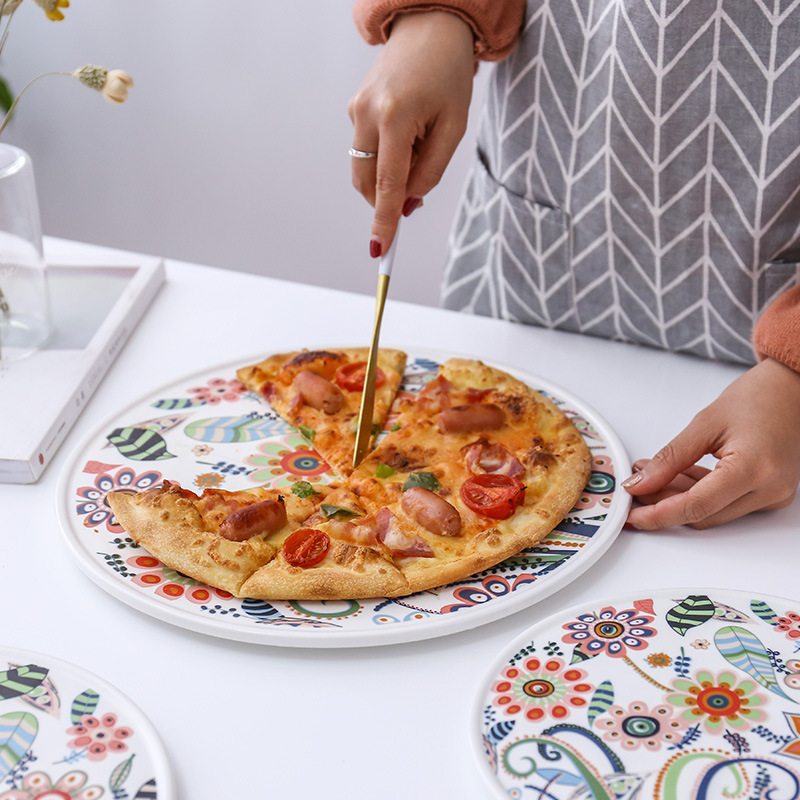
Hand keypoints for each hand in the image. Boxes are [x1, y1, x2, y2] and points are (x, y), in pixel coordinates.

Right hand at [348, 11, 474, 256]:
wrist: (429, 27)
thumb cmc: (448, 74)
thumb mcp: (453, 127)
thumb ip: (431, 171)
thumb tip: (408, 204)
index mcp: (395, 116)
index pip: (388, 184)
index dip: (385, 220)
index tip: (379, 249)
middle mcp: (367, 113)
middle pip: (369, 183)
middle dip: (390, 197)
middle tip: (418, 183)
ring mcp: (355, 111)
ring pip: (365, 170)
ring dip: (390, 175)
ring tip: (417, 144)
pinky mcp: (353, 109)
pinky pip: (366, 151)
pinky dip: (385, 158)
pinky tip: (406, 133)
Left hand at [623, 358, 799, 528]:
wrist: (793, 390)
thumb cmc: (760, 398)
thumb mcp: (705, 423)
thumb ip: (670, 458)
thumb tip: (640, 483)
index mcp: (754, 469)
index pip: (697, 506)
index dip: (660, 514)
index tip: (634, 514)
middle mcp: (769, 490)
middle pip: (703, 514)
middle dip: (664, 504)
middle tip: (636, 489)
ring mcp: (772, 495)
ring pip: (712, 511)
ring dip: (678, 497)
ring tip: (651, 475)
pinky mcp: (769, 493)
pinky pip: (725, 503)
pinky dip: (698, 492)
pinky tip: (675, 477)